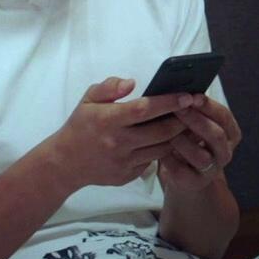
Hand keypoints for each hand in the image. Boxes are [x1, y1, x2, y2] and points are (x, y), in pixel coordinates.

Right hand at [39, 77, 191, 191]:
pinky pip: (152, 162)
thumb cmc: (80, 126)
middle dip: (182, 120)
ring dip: (176, 136)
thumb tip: (131, 82)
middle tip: (194, 109)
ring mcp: (124, 162)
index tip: (187, 95)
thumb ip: (109, 87)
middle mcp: (118, 142)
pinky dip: (162, 151)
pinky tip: (168, 140)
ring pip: (162, 149)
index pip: (145, 109)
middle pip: (161, 132)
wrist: (64, 164)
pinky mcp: (127, 176)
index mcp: (108, 120)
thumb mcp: (88, 100)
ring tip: (185, 123)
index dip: (169, 102)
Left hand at [157, 95, 241, 194]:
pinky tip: (159, 150)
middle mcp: (225, 152)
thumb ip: (194, 111)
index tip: (192, 96)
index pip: (224, 116)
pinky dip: (169, 159)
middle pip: (216, 135)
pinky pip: (182, 170)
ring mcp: (211, 169)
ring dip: (182, 141)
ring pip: (200, 155)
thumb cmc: (189, 141)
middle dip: (196, 120)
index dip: (209, 106)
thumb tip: (179, 92)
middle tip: (178, 109)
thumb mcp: (196, 125)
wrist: (185, 175)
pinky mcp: (194, 182)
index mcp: (231, 133)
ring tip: (166, 132)